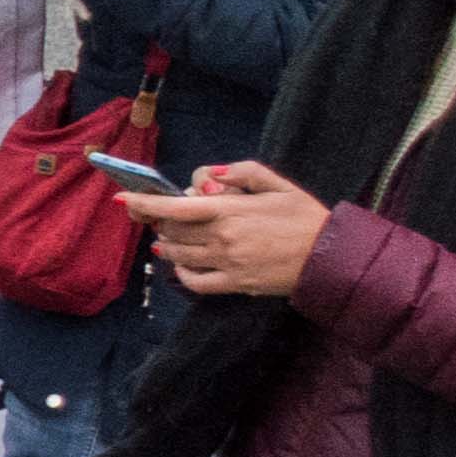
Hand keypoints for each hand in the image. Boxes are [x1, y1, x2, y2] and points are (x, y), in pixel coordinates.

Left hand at [133, 161, 328, 298]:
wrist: (331, 256)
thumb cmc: (306, 217)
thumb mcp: (278, 185)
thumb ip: (242, 172)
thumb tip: (209, 176)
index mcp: (230, 210)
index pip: (174, 207)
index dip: (144, 204)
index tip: (124, 200)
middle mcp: (222, 237)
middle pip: (172, 231)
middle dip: (161, 223)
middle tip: (166, 218)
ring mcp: (227, 263)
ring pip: (179, 255)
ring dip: (169, 246)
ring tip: (172, 238)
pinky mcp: (235, 284)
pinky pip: (195, 282)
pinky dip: (182, 273)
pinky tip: (183, 265)